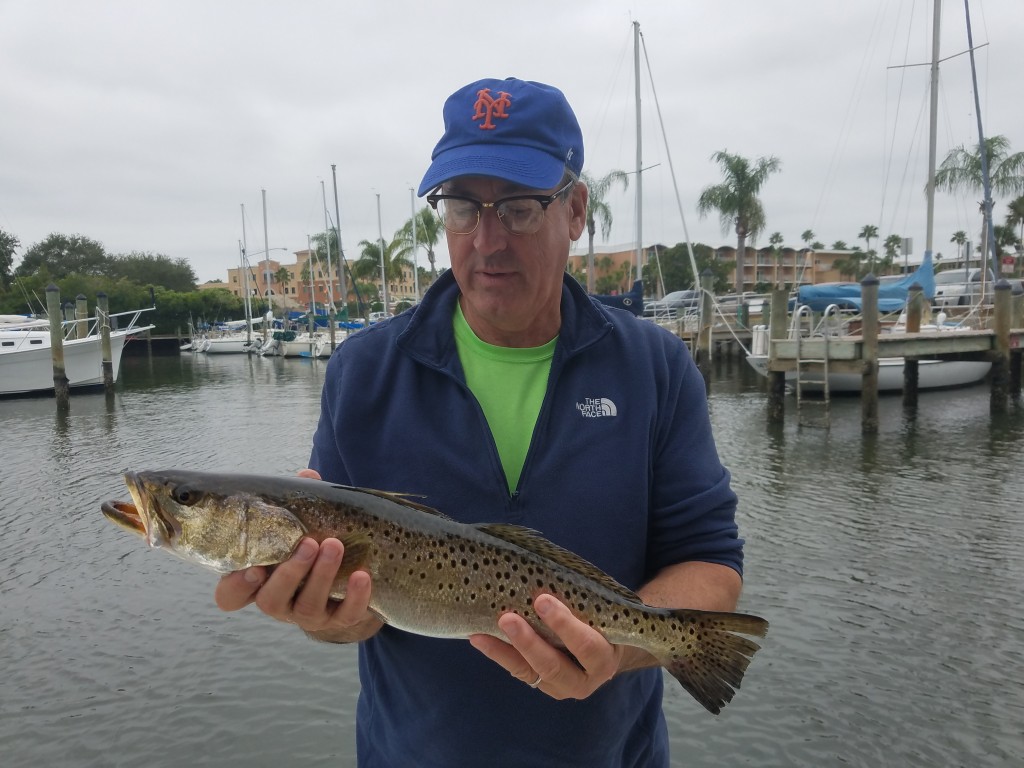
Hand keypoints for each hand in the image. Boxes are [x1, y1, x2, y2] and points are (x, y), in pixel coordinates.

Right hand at [213, 468, 382, 642]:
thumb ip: (300, 504)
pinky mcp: (338, 622)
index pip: (230, 596)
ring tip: (335, 546)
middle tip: (309, 543)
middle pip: (271, 600)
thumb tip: (307, 475)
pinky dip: (354, 596)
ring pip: (307, 607)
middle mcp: (279, 602)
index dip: (236, 586)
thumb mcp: (303, 526)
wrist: (347, 583)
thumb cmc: (313, 546)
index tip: (252, 567)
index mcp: (261, 581)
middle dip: (290, 572)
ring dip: (322, 576)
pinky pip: (344, 615)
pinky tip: (361, 574)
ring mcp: (307, 616)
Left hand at [468, 594, 626, 699]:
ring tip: (481, 633)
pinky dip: (498, 654)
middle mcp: (584, 681)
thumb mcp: (602, 614)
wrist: (606, 649)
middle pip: (554, 665)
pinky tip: (478, 638)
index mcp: (604, 660)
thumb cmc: (602, 621)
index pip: (586, 646)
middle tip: (507, 618)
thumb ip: (582, 602)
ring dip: (505, 651)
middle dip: (528, 642)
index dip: (565, 625)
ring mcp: (561, 687)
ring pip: (530, 672)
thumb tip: (543, 573)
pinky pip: (518, 671)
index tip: (543, 600)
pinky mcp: (542, 685)